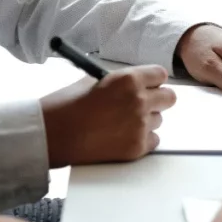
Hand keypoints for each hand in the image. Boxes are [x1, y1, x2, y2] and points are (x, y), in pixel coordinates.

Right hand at [40, 66, 175, 166]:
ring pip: (159, 120)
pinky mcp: (138, 147)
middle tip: (143, 104)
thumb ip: (118, 82)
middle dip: (158, 99)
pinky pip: (154, 140)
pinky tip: (121, 136)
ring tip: (120, 123)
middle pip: (169, 98)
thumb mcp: (92, 81)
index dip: (153, 80)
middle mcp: (138, 101)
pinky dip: (142, 139)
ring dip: (146, 121)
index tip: (148, 85)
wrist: (52, 135)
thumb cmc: (65, 107)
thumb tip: (135, 84)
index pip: (160, 74)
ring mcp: (140, 125)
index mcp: (128, 79)